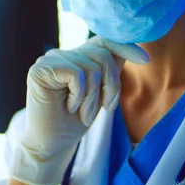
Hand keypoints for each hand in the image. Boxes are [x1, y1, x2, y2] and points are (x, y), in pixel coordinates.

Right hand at [9, 36, 149, 184]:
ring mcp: (48, 60)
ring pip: (91, 67)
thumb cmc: (74, 122)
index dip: (125, 46)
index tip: (145, 60)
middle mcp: (61, 54)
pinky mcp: (39, 70)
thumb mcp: (100, 93)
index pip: (103, 40)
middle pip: (101, 54)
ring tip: (84, 114)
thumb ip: (110, 70)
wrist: (52, 144)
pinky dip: (79, 96)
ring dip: (94, 97)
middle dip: (111, 84)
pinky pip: (76, 74)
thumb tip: (134, 50)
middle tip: (106, 108)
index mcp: (74, 57)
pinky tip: (70, 107)